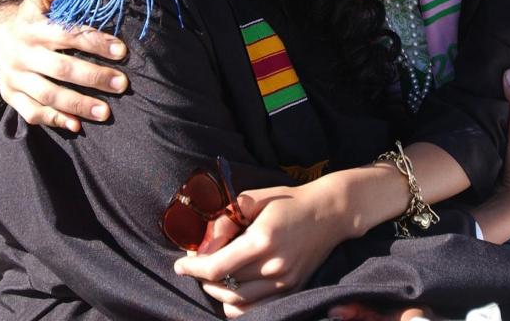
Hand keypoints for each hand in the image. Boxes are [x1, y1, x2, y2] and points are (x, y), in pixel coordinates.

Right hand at [0, 0, 128, 132]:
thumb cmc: (28, 18)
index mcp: (32, 29)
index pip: (67, 35)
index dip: (95, 43)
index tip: (122, 51)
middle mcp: (23, 54)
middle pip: (61, 69)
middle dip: (93, 77)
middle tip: (122, 84)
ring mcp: (15, 78)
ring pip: (48, 95)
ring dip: (78, 104)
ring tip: (106, 112)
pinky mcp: (11, 96)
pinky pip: (32, 112)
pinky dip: (54, 120)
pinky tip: (77, 124)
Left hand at [173, 180, 351, 317]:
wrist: (329, 213)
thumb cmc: (288, 201)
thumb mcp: (253, 198)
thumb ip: (225, 219)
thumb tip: (203, 243)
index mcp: (262, 240)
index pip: (217, 267)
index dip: (193, 269)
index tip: (179, 265)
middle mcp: (274, 266)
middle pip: (223, 287)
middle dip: (202, 278)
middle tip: (196, 266)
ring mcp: (284, 282)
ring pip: (236, 303)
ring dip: (216, 293)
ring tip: (212, 277)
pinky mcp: (292, 290)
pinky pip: (255, 310)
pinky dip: (236, 305)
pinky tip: (230, 290)